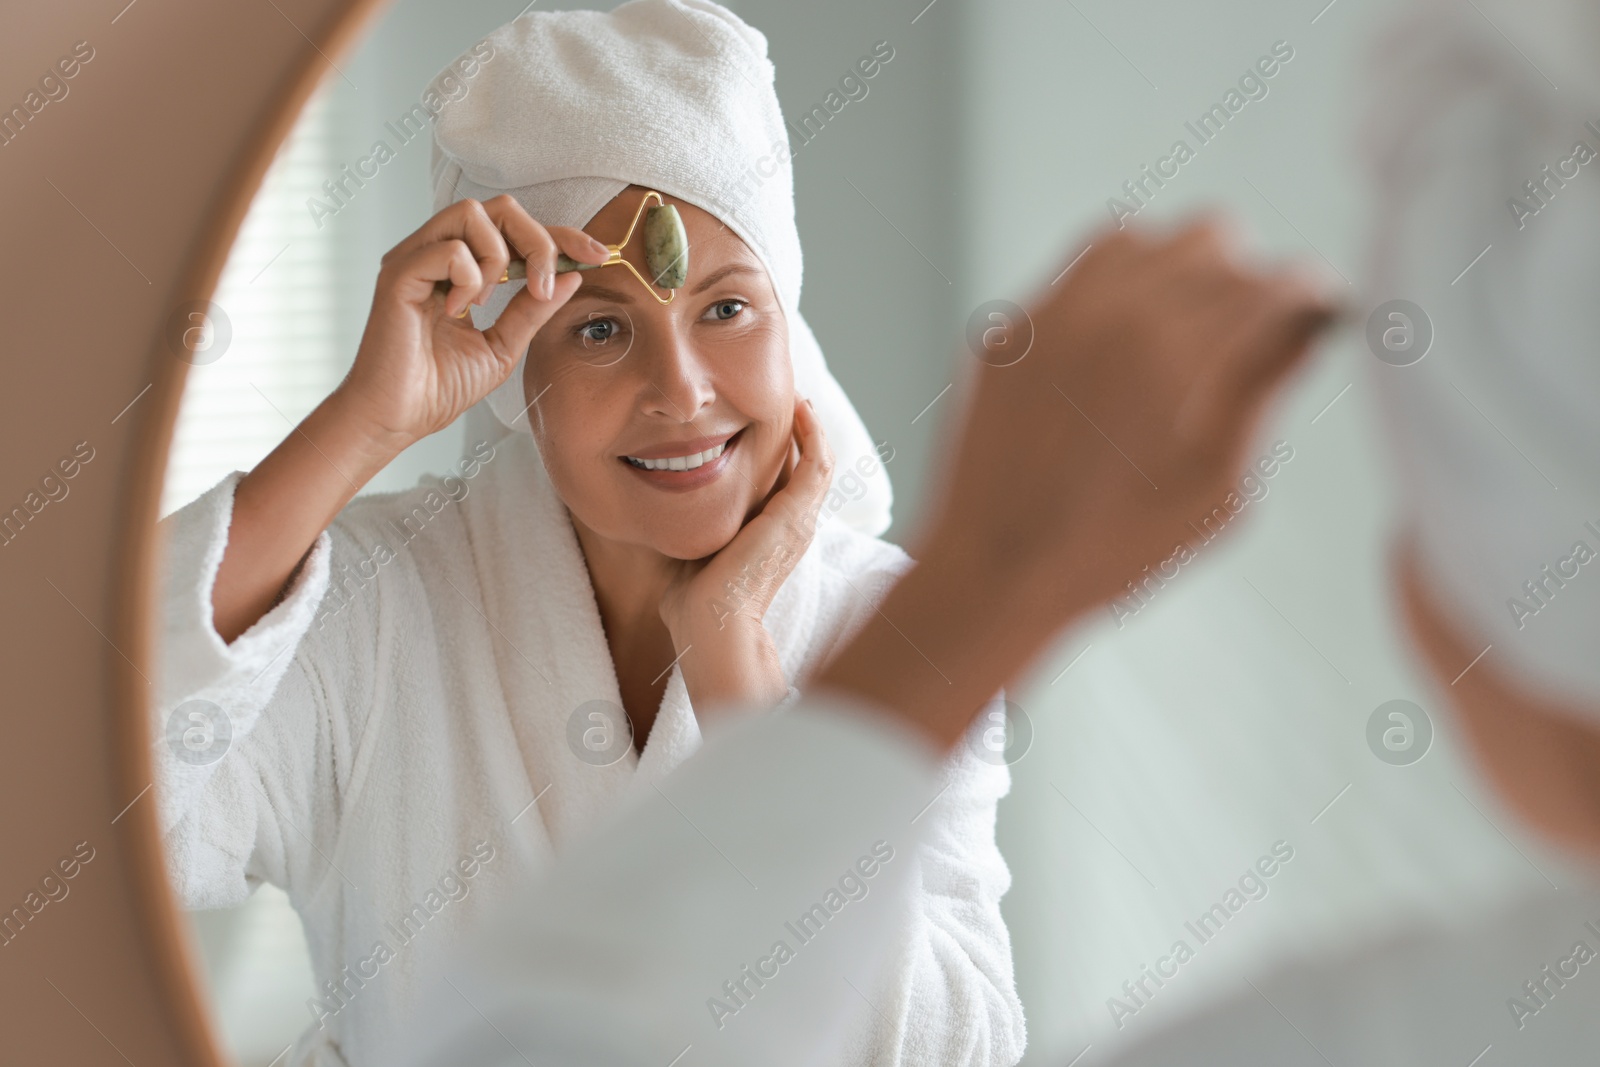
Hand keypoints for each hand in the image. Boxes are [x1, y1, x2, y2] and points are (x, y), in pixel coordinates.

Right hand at [334, 195, 610, 448]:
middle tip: (543, 286)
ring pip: (471, 213)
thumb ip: (533, 310)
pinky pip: (449, 249)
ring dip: (499, 256)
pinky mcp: (398, 274)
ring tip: (488, 301)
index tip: (598, 256)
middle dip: (537, 240)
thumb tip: (574, 277)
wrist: (397, 420)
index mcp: (459, 267)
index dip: (559, 236)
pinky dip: (469, 278)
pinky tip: (459, 310)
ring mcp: (414, 258)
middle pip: (498, 207)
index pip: (514, 229)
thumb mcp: (503, 346)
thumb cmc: (438, 387)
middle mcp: (434, 252)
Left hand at [660, 397, 834, 714]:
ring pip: (819, 458)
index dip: (777, 444)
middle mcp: (794, 524)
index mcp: (772, 534)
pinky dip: (813, 431)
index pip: (784, 478)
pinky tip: (799, 406)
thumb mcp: (692, 544)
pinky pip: (818, 461)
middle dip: (796, 425)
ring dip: (809, 422)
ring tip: (794, 391)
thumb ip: (689, 520)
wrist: (710, 627)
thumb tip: (657, 497)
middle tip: (780, 390)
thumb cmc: (693, 602)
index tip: (756, 412)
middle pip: (805, 463)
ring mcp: (800, 519)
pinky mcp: (798, 515)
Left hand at [819, 216, 1338, 748]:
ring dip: (1177, 265)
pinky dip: (1114, 282)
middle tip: (1258, 321)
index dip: (1308, 289)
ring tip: (1190, 316)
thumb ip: (1265, 394)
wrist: (993, 573)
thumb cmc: (1117, 551)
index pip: (1267, 286)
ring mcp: (1048, 314)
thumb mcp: (1218, 489)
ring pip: (1139, 238)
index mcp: (1175, 356)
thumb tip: (1307, 328)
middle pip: (1211, 244)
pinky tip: (1125, 327)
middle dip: (1249, 277)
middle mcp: (1109, 315)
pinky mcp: (1007, 329)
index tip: (1322, 300)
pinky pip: (1073, 273)